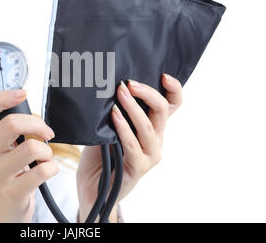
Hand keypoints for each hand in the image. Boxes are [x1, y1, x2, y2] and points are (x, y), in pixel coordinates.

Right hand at [0, 90, 57, 222]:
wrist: (2, 208)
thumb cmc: (9, 171)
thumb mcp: (3, 147)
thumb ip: (10, 126)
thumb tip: (26, 101)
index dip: (1, 97)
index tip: (22, 93)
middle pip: (11, 124)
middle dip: (37, 124)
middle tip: (45, 132)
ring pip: (32, 148)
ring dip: (47, 151)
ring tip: (44, 158)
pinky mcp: (13, 191)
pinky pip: (42, 171)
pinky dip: (52, 168)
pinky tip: (47, 170)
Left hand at [76, 74, 182, 221]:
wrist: (92, 189)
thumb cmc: (99, 155)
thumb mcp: (107, 126)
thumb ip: (114, 110)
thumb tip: (108, 84)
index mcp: (152, 127)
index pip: (172, 105)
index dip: (173, 89)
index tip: (163, 76)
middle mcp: (156, 140)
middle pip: (162, 111)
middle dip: (147, 93)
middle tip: (128, 83)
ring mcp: (149, 156)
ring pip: (149, 127)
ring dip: (133, 107)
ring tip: (120, 93)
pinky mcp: (138, 168)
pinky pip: (132, 145)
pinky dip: (123, 128)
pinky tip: (114, 116)